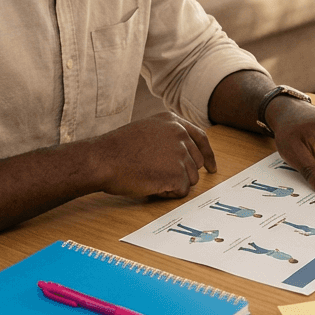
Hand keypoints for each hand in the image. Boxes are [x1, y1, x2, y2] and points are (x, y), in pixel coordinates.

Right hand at [86, 112, 215, 198]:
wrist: (102, 159)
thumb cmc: (117, 149)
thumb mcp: (146, 130)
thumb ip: (166, 135)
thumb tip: (185, 152)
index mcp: (172, 121)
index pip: (200, 138)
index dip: (208, 154)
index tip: (212, 167)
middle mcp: (180, 133)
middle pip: (196, 162)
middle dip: (182, 173)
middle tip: (160, 176)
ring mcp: (180, 152)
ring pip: (190, 178)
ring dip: (173, 183)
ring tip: (149, 177)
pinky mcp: (177, 173)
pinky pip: (181, 191)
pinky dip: (168, 194)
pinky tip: (150, 185)